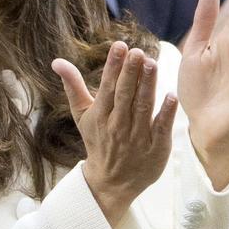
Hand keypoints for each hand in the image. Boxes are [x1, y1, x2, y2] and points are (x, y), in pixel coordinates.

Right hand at [52, 43, 177, 225]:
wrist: (111, 181)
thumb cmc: (98, 141)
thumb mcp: (82, 115)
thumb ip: (73, 86)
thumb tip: (57, 61)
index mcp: (100, 116)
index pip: (107, 87)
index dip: (114, 67)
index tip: (119, 46)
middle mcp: (118, 125)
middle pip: (125, 96)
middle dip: (131, 73)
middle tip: (137, 52)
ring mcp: (137, 137)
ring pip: (143, 108)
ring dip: (148, 86)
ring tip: (152, 64)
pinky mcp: (155, 148)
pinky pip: (160, 128)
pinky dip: (166, 113)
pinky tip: (171, 95)